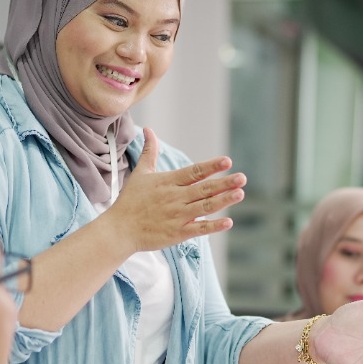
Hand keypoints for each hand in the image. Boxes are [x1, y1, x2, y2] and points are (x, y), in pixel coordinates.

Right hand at [107, 127, 246, 252]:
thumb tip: (149, 130)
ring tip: (240, 194)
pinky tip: (228, 222)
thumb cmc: (130, 201)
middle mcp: (175, 198)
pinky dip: (213, 226)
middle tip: (242, 178)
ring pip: (205, 207)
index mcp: (168, 182)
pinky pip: (199, 229)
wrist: (120, 229)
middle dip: (224, 183)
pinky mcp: (178, 233)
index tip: (227, 161)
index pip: (194, 172)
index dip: (211, 166)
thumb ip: (150, 152)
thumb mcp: (141, 173)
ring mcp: (177, 216)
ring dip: (223, 200)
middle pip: (204, 189)